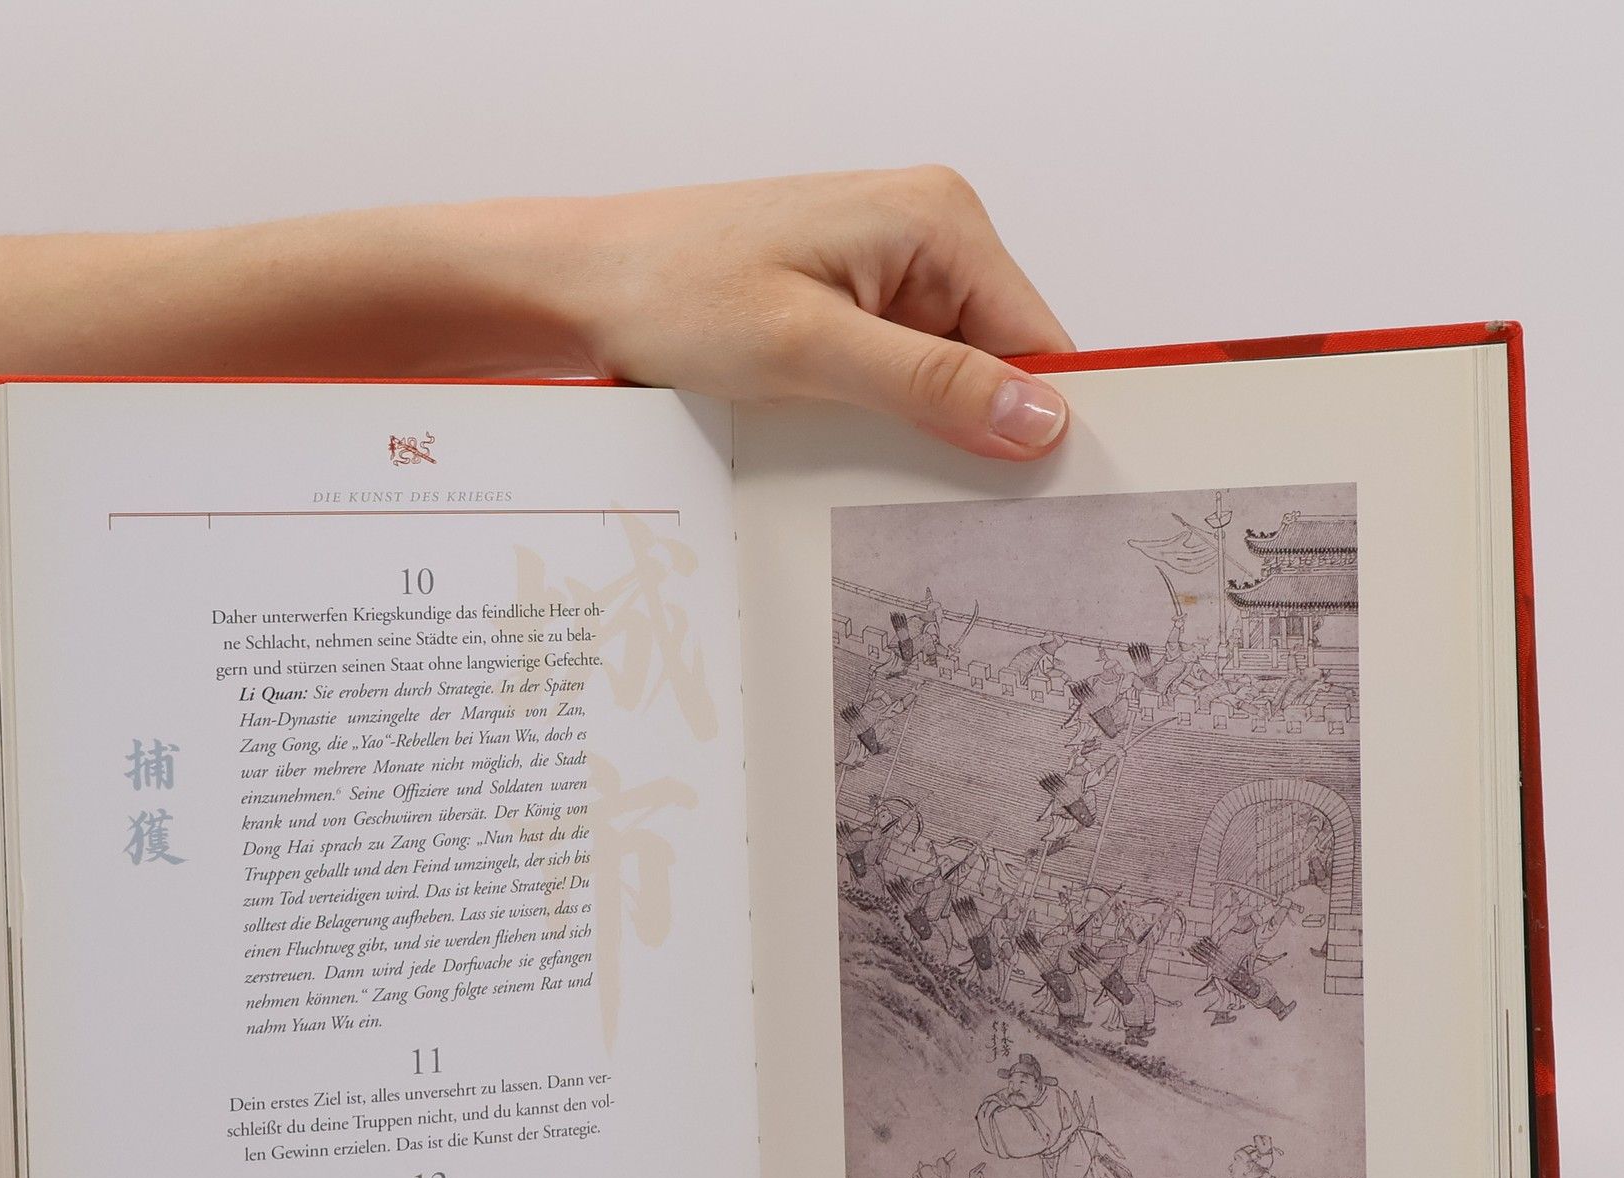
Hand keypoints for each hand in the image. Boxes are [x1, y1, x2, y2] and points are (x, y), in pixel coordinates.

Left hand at [545, 167, 1074, 457]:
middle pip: (997, 366)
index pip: (1037, 341)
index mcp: (937, 222)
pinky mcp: (850, 308)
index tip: (1036, 502)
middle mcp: (925, 237)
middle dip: (975, 435)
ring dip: (920, 434)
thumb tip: (1039, 418)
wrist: (584, 284)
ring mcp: (887, 273)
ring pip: (947, 382)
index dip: (1040, 425)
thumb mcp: (809, 349)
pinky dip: (882, 422)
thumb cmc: (673, 290)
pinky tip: (845, 444)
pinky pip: (898, 380)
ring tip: (872, 469)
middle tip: (942, 508)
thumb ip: (930, 385)